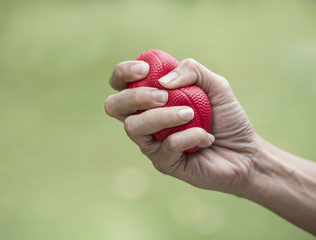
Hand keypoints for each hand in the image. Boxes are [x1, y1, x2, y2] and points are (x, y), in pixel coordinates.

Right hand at [105, 58, 256, 193]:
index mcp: (151, 100)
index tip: (146, 69)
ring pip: (134, 127)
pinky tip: (206, 137)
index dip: (123, 73)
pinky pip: (166, 146)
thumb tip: (163, 81)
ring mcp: (152, 143)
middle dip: (134, 97)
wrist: (245, 153)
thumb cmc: (226, 118)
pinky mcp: (163, 163)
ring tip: (191, 113)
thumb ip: (192, 71)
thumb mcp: (216, 85)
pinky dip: (189, 136)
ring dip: (163, 116)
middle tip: (163, 96)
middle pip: (114, 106)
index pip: (120, 84)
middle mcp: (146, 120)